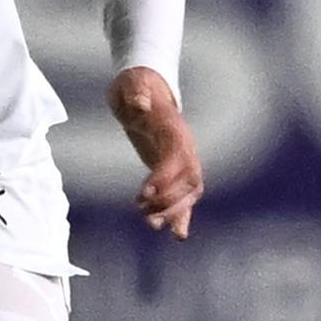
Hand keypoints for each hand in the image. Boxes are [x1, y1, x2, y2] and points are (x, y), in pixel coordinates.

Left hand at [106, 65, 202, 237]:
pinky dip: (183, 216)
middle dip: (168, 200)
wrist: (144, 87)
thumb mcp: (132, 85)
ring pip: (189, 193)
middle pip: (189, 180)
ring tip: (150, 224)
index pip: (176, 157)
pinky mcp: (175, 170)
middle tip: (141, 210)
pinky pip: (185, 196)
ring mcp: (183, 159)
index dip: (164, 177)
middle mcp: (184, 146)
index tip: (145, 192)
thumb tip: (139, 104)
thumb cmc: (135, 87)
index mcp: (174, 129)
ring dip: (173, 212)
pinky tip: (177, 235)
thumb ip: (136, 93)